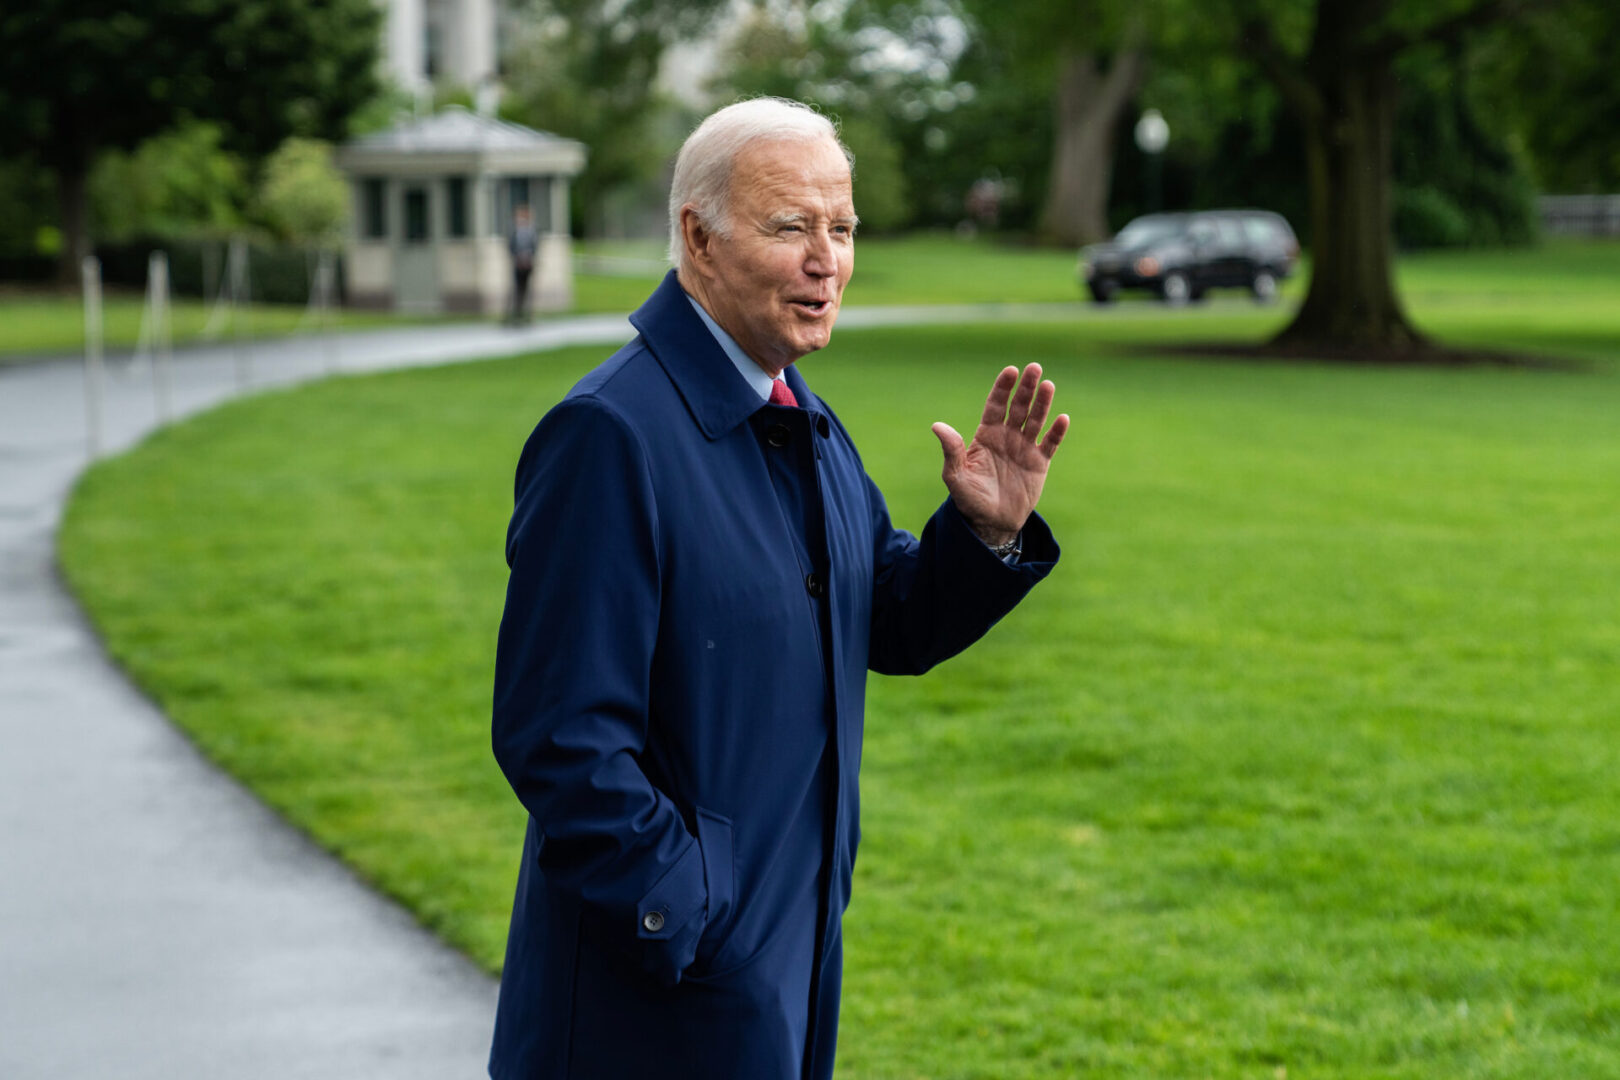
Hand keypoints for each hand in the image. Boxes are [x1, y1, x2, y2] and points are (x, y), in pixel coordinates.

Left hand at [931, 364, 1068, 546]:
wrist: (991, 523)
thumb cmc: (970, 499)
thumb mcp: (956, 476)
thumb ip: (951, 450)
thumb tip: (937, 426)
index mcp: (986, 435)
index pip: (996, 405)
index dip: (1003, 388)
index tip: (1011, 371)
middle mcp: (1007, 437)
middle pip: (1019, 407)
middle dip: (1026, 388)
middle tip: (1035, 368)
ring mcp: (1024, 448)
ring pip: (1036, 420)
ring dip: (1042, 403)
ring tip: (1048, 385)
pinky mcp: (1039, 463)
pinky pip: (1050, 444)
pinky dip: (1056, 432)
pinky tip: (1062, 418)